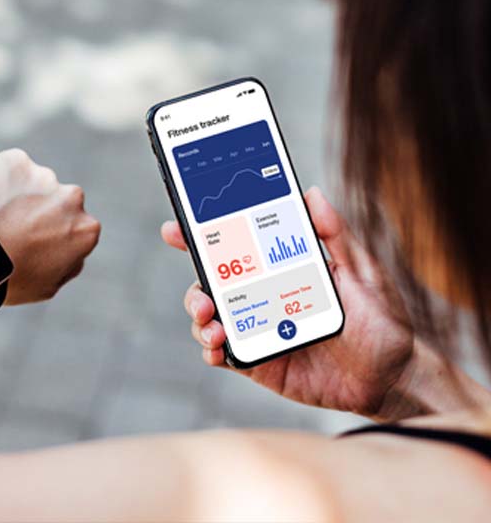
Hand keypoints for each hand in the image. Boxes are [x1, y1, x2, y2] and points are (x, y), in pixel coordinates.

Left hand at [0, 149, 100, 304]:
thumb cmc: (9, 279)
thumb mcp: (50, 285)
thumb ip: (69, 262)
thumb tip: (73, 251)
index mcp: (86, 229)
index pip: (75, 226)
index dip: (53, 234)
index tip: (34, 241)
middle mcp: (72, 197)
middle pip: (58, 200)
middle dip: (41, 210)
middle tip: (13, 227)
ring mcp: (44, 176)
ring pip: (34, 182)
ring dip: (19, 194)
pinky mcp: (16, 161)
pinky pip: (9, 169)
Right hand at [163, 187, 416, 419]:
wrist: (394, 379)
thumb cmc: (382, 320)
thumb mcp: (362, 271)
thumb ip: (336, 235)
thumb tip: (311, 194)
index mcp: (281, 268)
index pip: (236, 246)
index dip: (202, 236)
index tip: (177, 228)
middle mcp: (263, 294)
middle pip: (213, 280)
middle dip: (195, 279)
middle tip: (201, 290)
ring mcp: (258, 327)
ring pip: (212, 315)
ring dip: (200, 314)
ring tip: (210, 321)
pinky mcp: (259, 361)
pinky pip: (224, 353)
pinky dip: (211, 349)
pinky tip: (215, 347)